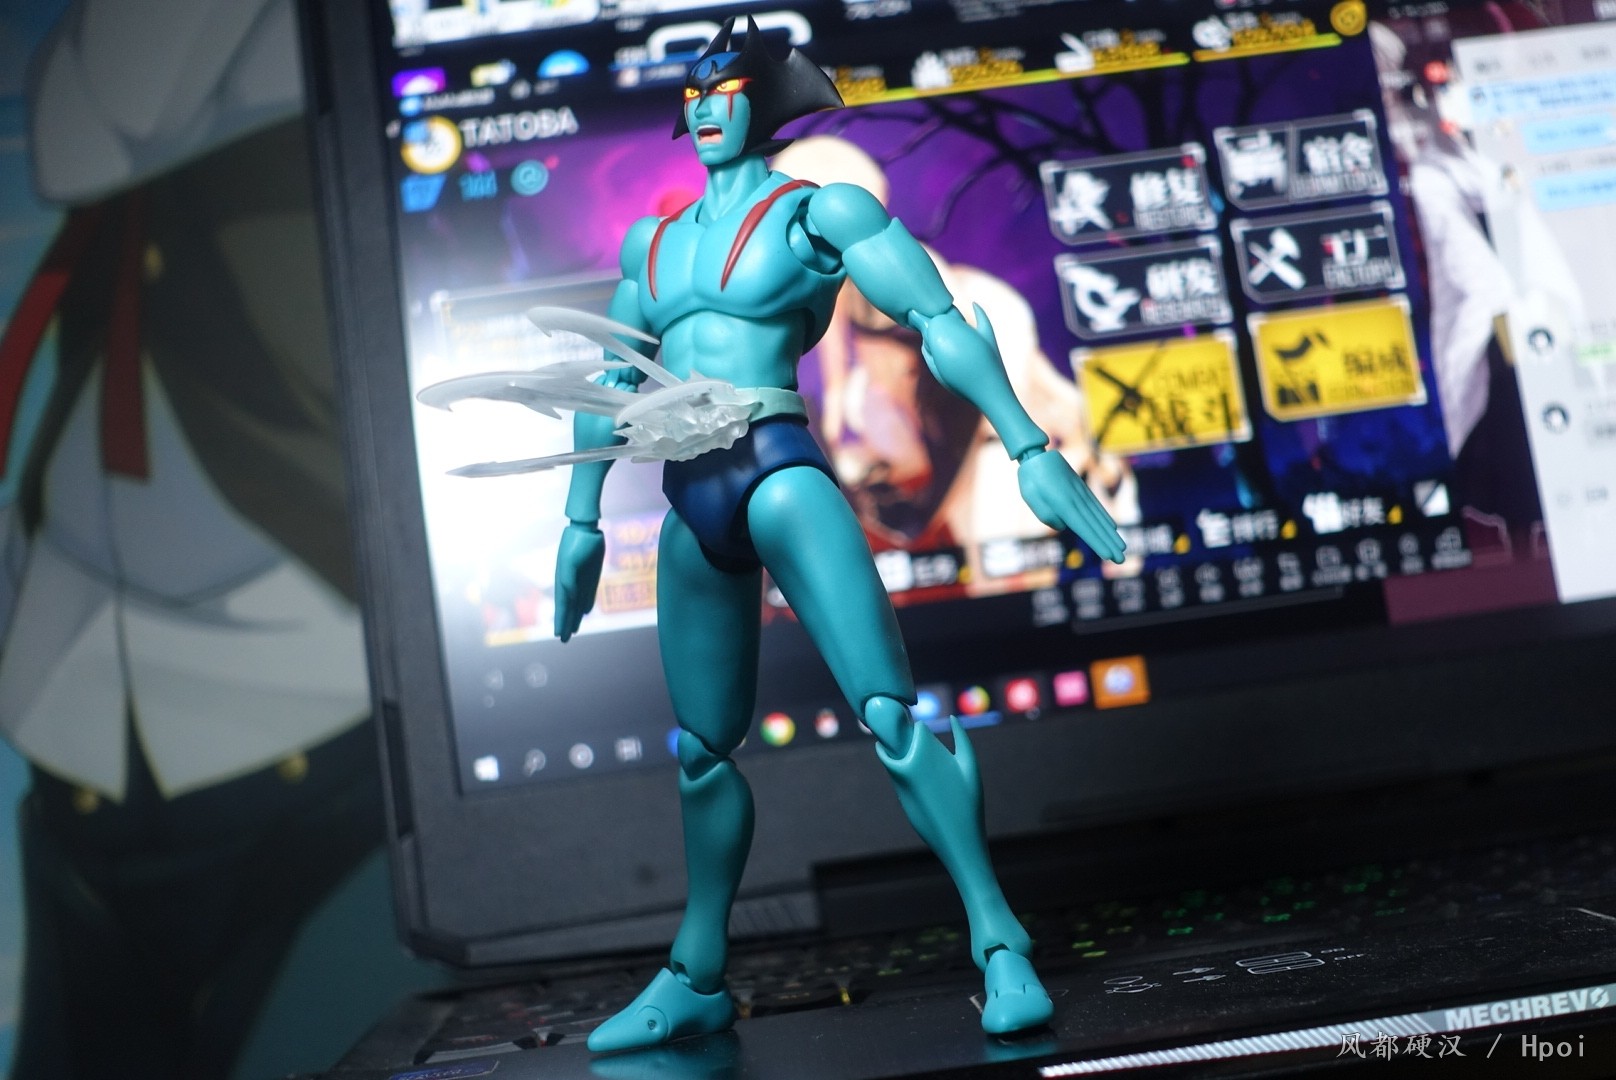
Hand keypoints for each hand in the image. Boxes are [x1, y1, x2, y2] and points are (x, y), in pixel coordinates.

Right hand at [554, 522, 605, 641]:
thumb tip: (571, 598)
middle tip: (565, 640)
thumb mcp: (569, 563)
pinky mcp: (592, 575)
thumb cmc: (575, 544)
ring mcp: (581, 580)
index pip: (562, 607)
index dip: (560, 621)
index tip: (559, 636)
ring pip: (578, 604)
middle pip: (569, 609)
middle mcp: (571, 583)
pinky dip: (586, 604)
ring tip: (574, 631)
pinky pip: (588, 594)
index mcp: (562, 582)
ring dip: (575, 617)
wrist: (586, 529)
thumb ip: (568, 581)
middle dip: (566, 624)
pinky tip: (585, 612)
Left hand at [1017, 449, 1127, 563]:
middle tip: (1121, 559)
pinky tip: (1112, 527)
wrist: (1037, 453)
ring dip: (1110, 534)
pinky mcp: (1081, 489)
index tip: (1109, 555)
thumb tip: (1063, 526)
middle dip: (1108, 543)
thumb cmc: (1030, 477)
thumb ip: (1045, 514)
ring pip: (1098, 517)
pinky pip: (1095, 506)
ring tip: (1122, 547)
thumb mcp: (1030, 496)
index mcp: (1062, 503)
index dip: (1097, 542)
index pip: (1083, 528)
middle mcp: (1075, 500)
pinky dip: (1104, 517)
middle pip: (1095, 526)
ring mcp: (1080, 493)